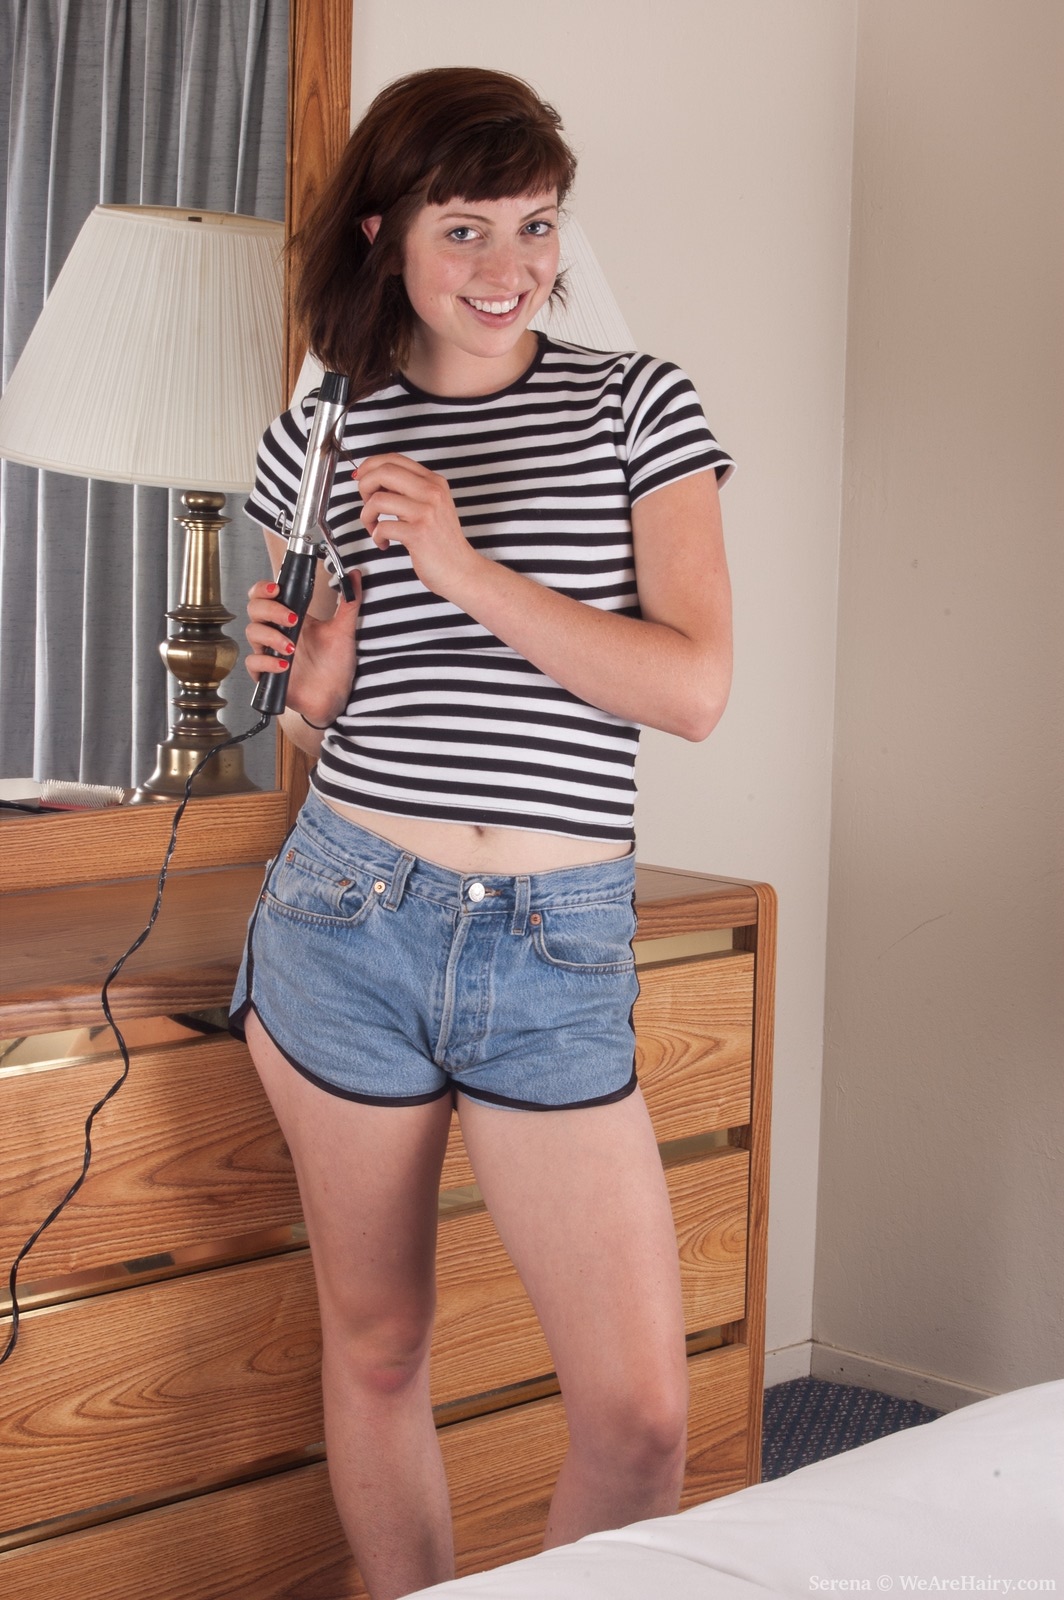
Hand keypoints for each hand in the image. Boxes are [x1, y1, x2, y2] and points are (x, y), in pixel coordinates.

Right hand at [244, 572, 360, 724]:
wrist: (336, 698)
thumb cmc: (336, 665)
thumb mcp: (344, 631)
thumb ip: (349, 602)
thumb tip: (356, 575)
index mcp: (290, 618)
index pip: (264, 595)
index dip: (263, 588)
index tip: (276, 588)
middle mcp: (277, 632)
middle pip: (254, 608)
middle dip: (270, 609)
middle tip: (291, 619)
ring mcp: (269, 653)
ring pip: (252, 632)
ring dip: (271, 636)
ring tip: (292, 648)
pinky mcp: (266, 674)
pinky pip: (253, 663)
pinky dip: (266, 662)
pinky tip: (284, 666)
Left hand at [354, 453, 481, 599]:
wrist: (461, 570)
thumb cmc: (442, 542)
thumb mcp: (431, 506)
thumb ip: (408, 491)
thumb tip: (375, 481)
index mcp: (433, 482)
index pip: (395, 459)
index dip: (370, 465)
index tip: (361, 476)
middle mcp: (431, 492)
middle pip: (384, 472)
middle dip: (364, 485)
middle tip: (365, 502)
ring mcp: (426, 512)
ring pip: (378, 499)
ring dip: (366, 515)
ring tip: (373, 527)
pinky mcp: (418, 534)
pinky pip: (382, 527)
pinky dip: (376, 536)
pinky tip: (384, 542)